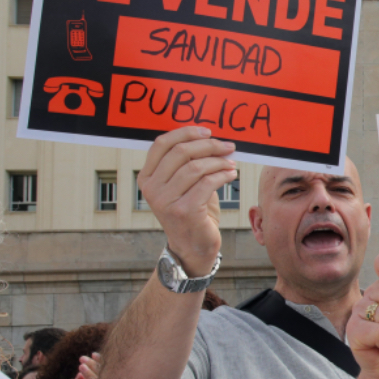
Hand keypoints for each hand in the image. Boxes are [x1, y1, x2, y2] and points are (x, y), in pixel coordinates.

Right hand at [139, 127, 237, 276]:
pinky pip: (207, 183)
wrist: (192, 246)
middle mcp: (152, 188)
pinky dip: (223, 175)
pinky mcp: (184, 211)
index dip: (186, 133)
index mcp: (147, 177)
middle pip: (181, 152)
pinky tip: (231, 174)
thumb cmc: (191, 211)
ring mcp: (166, 200)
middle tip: (227, 146)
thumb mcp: (183, 185)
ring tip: (231, 163)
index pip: (162, 144)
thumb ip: (187, 163)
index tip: (207, 131)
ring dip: (219, 162)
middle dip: (209, 145)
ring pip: (196, 167)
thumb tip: (210, 139)